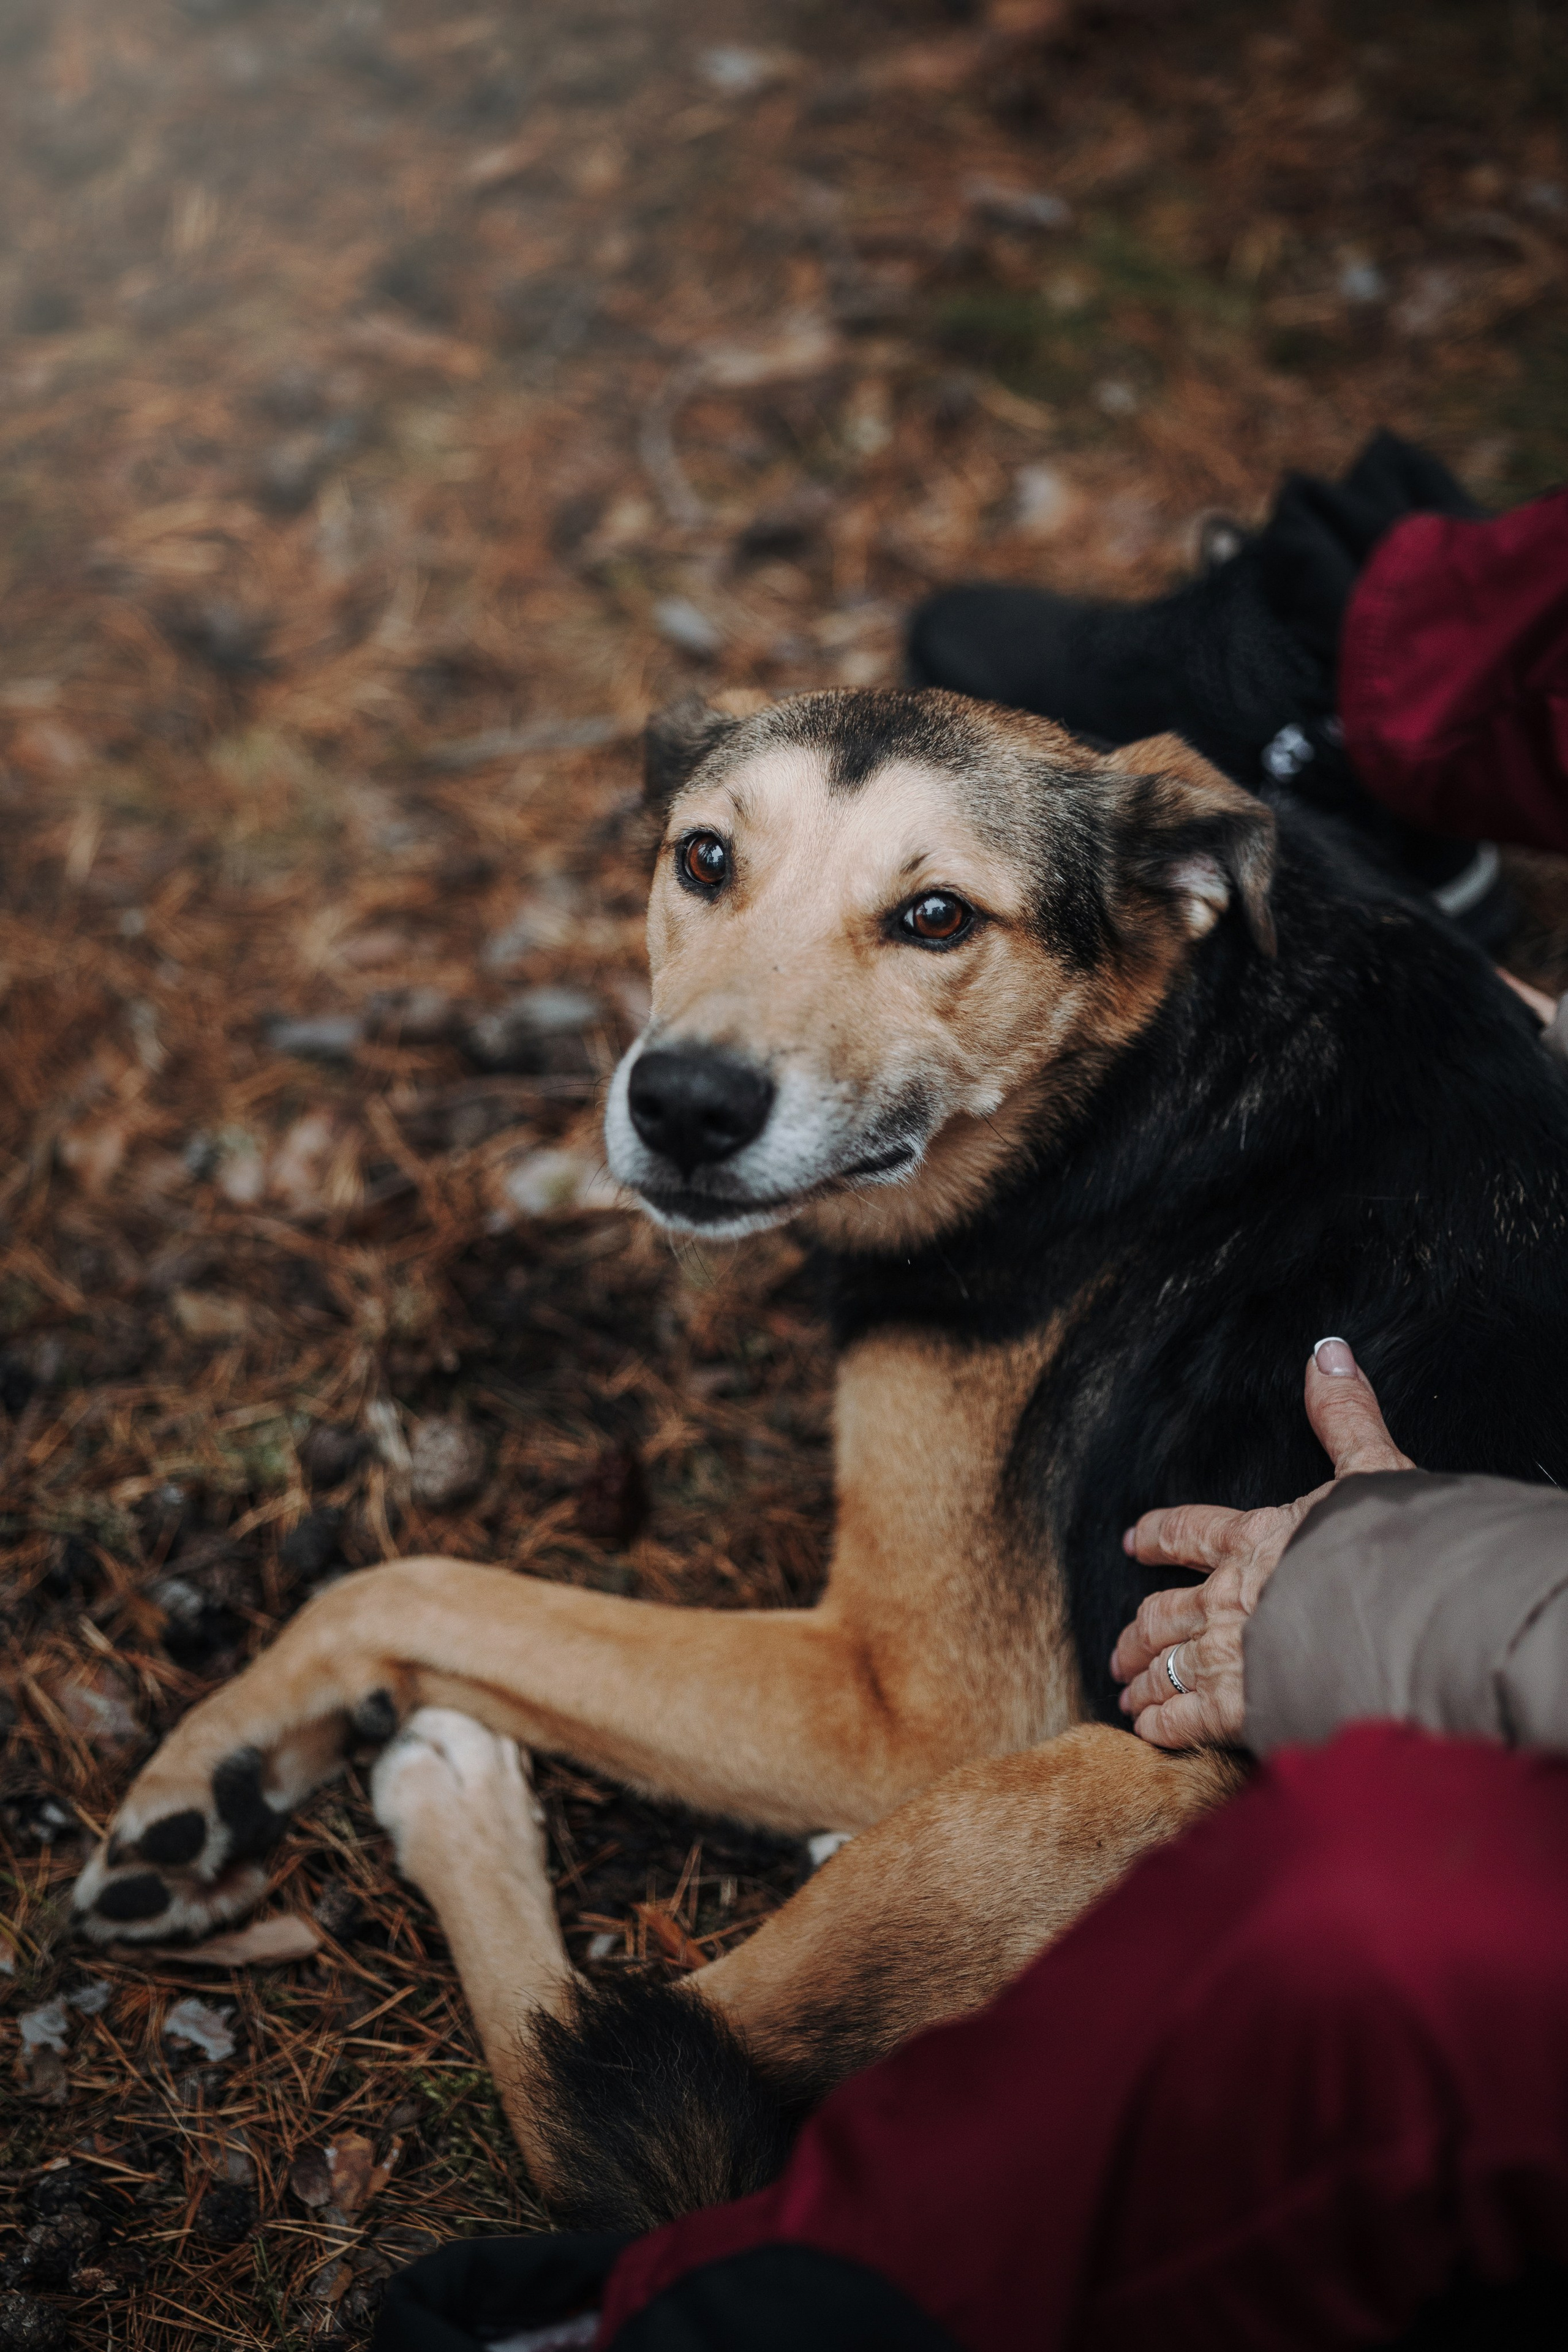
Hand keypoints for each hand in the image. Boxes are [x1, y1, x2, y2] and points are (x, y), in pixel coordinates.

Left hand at [1109, 1337, 1413, 1750]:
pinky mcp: (1244, 1707)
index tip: (1133, 1543)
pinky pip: (1188, 1719)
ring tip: (1129, 1692)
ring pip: (1170, 1666)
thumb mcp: (1373, 1468)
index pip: (1191, 1531)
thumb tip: (1328, 1352)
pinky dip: (1165, 1726)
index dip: (1159, 1535)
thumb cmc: (1392, 1542)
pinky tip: (1150, 1732)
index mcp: (1256, 1539)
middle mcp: (1231, 1596)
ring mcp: (1232, 1654)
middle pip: (1166, 1613)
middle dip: (1139, 1630)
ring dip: (1147, 1679)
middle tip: (1119, 1648)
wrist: (1403, 1616)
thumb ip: (1345, 1414)